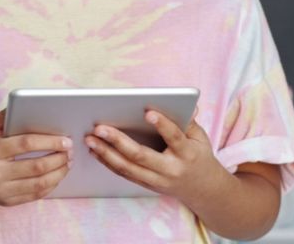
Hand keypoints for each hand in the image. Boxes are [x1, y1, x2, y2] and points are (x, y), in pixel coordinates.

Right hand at [0, 109, 73, 205]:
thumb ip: (9, 115)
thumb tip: (35, 105)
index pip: (26, 144)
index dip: (49, 142)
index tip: (66, 140)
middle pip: (37, 166)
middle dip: (59, 158)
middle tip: (71, 151)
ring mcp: (1, 190)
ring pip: (39, 184)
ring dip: (59, 173)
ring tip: (68, 162)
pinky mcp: (7, 202)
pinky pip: (35, 195)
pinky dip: (51, 185)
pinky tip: (58, 175)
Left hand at [85, 107, 227, 203]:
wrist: (203, 190)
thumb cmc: (199, 156)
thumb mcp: (200, 138)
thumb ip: (190, 121)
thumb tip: (187, 103)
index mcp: (187, 154)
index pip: (174, 138)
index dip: (162, 125)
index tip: (147, 111)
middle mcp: (170, 170)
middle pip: (141, 156)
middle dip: (118, 141)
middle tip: (99, 128)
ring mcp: (156, 180)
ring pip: (127, 168)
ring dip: (105, 153)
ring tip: (90, 139)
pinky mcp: (146, 185)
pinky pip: (124, 174)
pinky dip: (108, 162)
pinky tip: (95, 151)